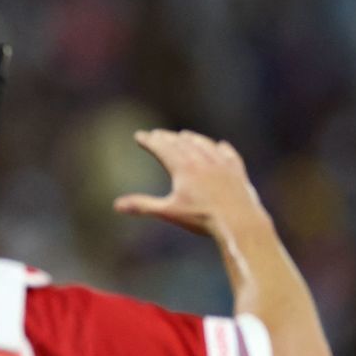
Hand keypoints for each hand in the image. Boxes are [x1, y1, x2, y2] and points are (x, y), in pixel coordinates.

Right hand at [114, 129, 268, 239]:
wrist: (239, 222)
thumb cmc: (202, 219)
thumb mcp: (168, 212)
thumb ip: (142, 206)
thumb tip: (117, 205)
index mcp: (184, 168)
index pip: (162, 148)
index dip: (149, 141)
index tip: (139, 136)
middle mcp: (202, 161)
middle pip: (181, 143)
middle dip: (166, 137)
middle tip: (156, 134)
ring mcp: (222, 164)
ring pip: (204, 145)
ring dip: (191, 138)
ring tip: (184, 135)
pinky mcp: (237, 172)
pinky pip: (228, 154)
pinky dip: (220, 148)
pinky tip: (219, 145)